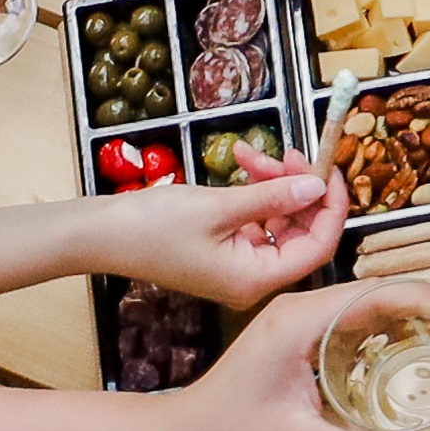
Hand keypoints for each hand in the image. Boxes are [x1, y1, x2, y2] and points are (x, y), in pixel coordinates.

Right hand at [102, 161, 349, 305]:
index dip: (329, 206)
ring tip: (252, 152)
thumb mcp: (219, 207)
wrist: (99, 234)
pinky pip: (253, 218)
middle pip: (300, 232)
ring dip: (272, 182)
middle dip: (297, 187)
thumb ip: (273, 196)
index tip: (327, 168)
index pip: (318, 247)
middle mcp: (252, 278)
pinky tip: (242, 161)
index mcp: (256, 280)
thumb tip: (316, 185)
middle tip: (288, 151)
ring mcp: (237, 265)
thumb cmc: (153, 227)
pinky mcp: (222, 249)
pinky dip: (253, 190)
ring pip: (277, 219)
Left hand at [176, 276, 429, 430]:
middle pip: (372, 292)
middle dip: (419, 307)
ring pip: (359, 305)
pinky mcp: (291, 335)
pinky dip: (376, 332)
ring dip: (399, 318)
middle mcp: (296, 310)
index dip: (422, 301)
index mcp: (298, 321)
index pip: (374, 293)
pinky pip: (343, 321)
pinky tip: (398, 356)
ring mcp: (292, 320)